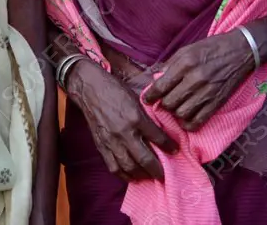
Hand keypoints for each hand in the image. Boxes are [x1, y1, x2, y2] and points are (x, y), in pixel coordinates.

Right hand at [67, 60, 178, 182]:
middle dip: (157, 169)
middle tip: (164, 174)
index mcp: (136, 117)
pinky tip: (131, 176)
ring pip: (129, 166)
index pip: (157, 137)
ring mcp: (111, 140)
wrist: (91, 89)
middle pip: (144, 158)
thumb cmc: (115, 90)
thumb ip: (147, 117)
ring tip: (149, 176)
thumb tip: (161, 131)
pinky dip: (124, 175)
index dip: (169, 146)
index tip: (175, 151)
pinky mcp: (101, 145)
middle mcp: (124, 132)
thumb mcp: (136, 99)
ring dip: (141, 175)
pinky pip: (113, 166)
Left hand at [142, 31, 256, 131]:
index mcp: (186, 63)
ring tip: (177, 107)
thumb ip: (170, 65)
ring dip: (176, 113)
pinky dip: (189, 124)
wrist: (241, 51)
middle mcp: (195, 79)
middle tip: (165, 101)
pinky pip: (198, 122)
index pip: (161, 86)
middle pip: (169, 103)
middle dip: (164, 104)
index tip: (147, 99)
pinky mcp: (217, 103)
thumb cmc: (212, 48)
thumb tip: (155, 79)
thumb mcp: (187, 49)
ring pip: (181, 114)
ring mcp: (207, 92)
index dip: (150, 96)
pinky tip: (187, 117)